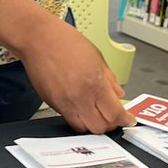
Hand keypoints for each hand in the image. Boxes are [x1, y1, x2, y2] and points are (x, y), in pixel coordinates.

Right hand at [15, 17, 135, 133]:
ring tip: (97, 114)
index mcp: (95, 83)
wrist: (39, 38)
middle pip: (100, 127)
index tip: (128, 119)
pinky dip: (79, 118)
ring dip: (93, 124)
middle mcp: (80, 97)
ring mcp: (65, 103)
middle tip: (113, 116)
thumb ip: (110, 79)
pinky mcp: (53, 104)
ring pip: (84, 128)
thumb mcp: (97, 57)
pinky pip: (69, 120)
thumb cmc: (64, 41)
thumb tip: (118, 93)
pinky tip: (82, 108)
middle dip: (111, 124)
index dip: (125, 120)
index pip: (115, 114)